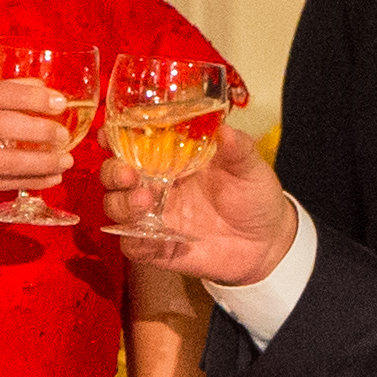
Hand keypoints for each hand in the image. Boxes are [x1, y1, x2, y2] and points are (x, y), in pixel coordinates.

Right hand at [0, 78, 76, 228]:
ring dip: (40, 161)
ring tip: (65, 161)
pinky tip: (48, 180)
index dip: (32, 95)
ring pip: (3, 158)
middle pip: (2, 123)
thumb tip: (34, 85)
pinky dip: (27, 182)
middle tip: (65, 135)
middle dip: (40, 129)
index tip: (60, 101)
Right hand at [101, 122, 297, 282]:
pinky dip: (133, 241)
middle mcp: (157, 185)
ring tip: (145, 200)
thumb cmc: (255, 196)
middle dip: (113, 172)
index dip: (114, 136)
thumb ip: (238, 149)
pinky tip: (146, 237)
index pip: (133, 142)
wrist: (268, 243)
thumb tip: (224, 129)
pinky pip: (133, 245)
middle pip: (115, 175)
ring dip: (122, 203)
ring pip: (117, 208)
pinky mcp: (159, 247)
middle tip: (128, 173)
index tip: (108, 134)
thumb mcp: (250, 168)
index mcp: (172, 158)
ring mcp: (156, 217)